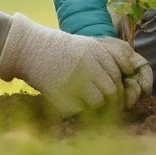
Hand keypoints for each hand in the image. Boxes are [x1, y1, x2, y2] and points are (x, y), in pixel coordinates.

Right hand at [0, 13, 151, 116]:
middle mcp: (88, 64)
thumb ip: (104, 58)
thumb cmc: (57, 48)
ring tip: (85, 101)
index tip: (115, 93)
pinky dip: (76, 109)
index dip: (119, 87)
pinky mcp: (60, 93)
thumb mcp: (84, 45)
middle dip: (111, 101)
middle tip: (106, 106)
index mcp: (95, 51)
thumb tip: (127, 74)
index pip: (118, 75)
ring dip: (94, 106)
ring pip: (98, 102)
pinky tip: (69, 102)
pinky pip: (77, 109)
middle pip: (112, 90)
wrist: (28, 47)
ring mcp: (74, 79)